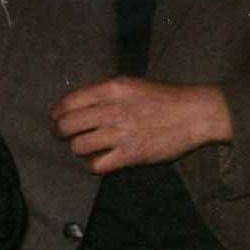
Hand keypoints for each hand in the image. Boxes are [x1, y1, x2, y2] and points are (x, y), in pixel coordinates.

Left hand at [51, 77, 231, 173]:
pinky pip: (97, 165)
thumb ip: (102, 92)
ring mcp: (120, 134)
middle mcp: (111, 111)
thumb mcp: (129, 84)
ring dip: (77, 149)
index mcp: (110, 89)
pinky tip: (96, 160)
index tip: (56, 119)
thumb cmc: (161, 97)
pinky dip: (91, 165)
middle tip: (61, 136)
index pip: (69, 102)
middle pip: (67, 126)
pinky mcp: (130, 155)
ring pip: (78, 146)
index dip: (57, 113)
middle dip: (59, 132)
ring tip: (83, 148)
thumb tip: (76, 104)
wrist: (193, 114)